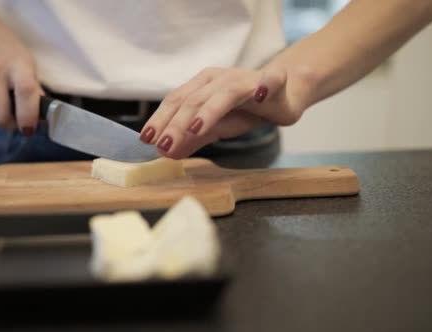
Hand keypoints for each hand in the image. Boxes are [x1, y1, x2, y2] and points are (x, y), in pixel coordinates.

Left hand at [140, 65, 314, 158]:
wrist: (285, 93)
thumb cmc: (246, 109)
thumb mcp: (216, 127)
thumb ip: (192, 139)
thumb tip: (166, 152)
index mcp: (201, 86)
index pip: (176, 101)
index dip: (160, 120)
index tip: (146, 140)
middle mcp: (219, 79)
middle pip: (194, 99)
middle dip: (177, 123)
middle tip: (164, 144)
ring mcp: (245, 79)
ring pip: (224, 93)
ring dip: (209, 110)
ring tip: (195, 129)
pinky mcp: (273, 81)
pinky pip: (270, 81)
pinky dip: (265, 86)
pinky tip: (261, 95)